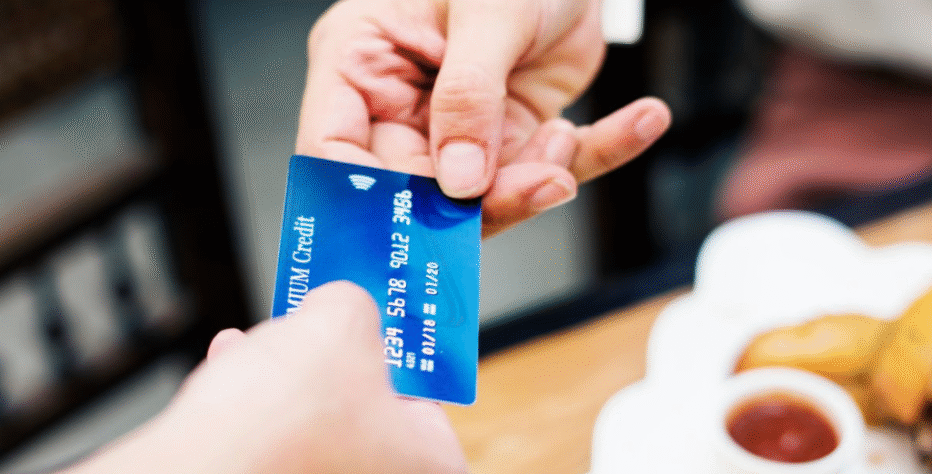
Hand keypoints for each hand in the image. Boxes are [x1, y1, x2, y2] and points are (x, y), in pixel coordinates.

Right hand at [64, 282, 466, 473]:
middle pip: (364, 409)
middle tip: (319, 326)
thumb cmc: (284, 422)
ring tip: (260, 342)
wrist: (200, 467)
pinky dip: (252, 404)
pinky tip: (231, 364)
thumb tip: (340, 306)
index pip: (429, 402)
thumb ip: (352, 305)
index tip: (377, 326)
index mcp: (427, 462)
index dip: (399, 356)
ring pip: (311, 423)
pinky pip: (272, 441)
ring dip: (282, 376)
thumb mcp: (339, 323)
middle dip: (330, 361)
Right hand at [297, 0, 670, 236]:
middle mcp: (402, 102)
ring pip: (483, 193)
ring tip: (569, 143)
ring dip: (537, 179)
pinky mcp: (514, 132)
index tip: (417, 221)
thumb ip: (468, 95)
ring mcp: (459, 125)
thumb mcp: (486, 11)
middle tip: (533, 185)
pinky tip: (640, 122)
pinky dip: (601, 150)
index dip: (369, 196)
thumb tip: (459, 179)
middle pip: (415, 187)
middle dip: (478, 198)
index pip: (335, 150)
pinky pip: (551, 163)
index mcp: (361, 62)